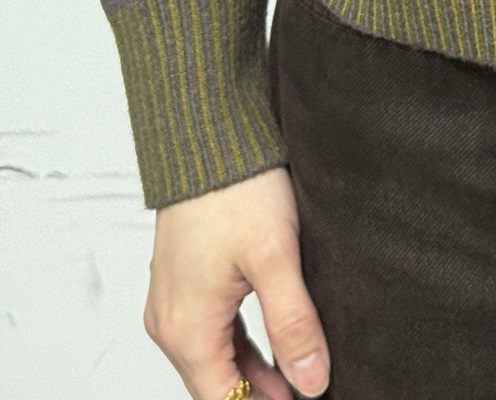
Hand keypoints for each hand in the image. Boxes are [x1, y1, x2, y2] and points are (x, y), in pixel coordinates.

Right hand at [144, 165, 329, 399]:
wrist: (208, 135)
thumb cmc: (237, 188)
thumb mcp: (276, 258)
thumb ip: (293, 324)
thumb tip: (311, 382)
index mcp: (187, 329)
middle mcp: (170, 323)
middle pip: (217, 385)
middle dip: (263, 397)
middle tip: (311, 390)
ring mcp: (173, 302)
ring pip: (216, 359)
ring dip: (255, 374)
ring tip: (303, 378)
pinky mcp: (185, 281)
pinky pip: (212, 331)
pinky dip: (242, 346)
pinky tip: (277, 345)